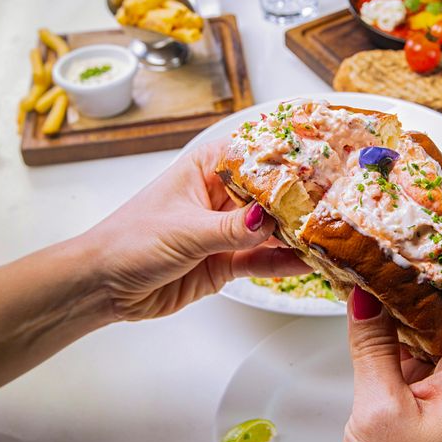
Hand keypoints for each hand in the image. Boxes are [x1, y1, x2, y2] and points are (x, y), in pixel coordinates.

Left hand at [85, 139, 309, 320]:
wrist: (104, 286)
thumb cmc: (130, 241)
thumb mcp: (185, 230)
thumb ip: (230, 229)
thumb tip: (267, 220)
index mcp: (207, 168)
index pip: (256, 156)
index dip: (290, 158)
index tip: (324, 163)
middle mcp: (221, 195)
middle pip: (271, 193)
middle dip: (301, 200)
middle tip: (336, 205)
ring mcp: (226, 229)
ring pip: (271, 229)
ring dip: (296, 234)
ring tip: (329, 236)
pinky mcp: (227, 261)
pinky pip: (261, 259)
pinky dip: (283, 262)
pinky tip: (306, 262)